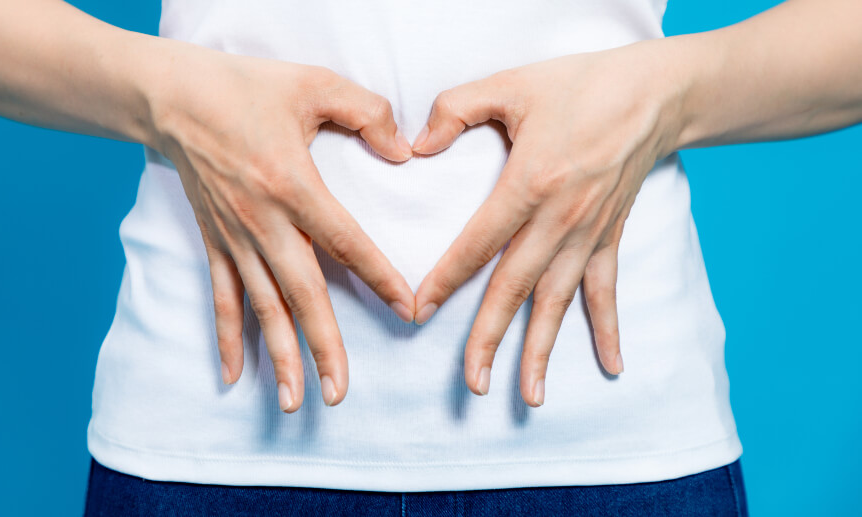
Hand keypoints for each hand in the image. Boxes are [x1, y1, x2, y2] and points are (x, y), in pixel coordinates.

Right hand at [146, 44, 416, 412]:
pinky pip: (222, 297)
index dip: (379, 278)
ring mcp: (234, 237)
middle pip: (300, 294)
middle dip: (323, 345)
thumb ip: (367, 112)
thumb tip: (403, 151)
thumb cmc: (245, 86)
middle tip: (339, 392)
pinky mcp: (214, 241)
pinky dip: (228, 337)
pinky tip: (234, 375)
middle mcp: (262, 221)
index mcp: (292, 184)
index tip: (408, 310)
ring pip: (262, 307)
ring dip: (279, 356)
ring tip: (295, 401)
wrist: (171, 96)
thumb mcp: (314, 83)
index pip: (345, 242)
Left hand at [411, 41, 681, 406]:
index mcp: (530, 183)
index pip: (477, 244)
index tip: (418, 312)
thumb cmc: (580, 85)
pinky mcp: (610, 236)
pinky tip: (611, 366)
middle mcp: (560, 219)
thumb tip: (416, 145)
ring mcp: (589, 233)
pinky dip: (608, 329)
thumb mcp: (511, 83)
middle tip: (472, 383)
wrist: (654, 93)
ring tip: (529, 395)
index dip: (445, 280)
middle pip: (516, 288)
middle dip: (490, 338)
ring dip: (543, 349)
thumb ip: (456, 109)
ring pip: (558, 301)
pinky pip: (607, 290)